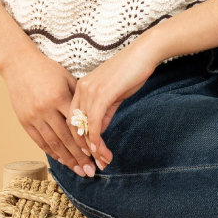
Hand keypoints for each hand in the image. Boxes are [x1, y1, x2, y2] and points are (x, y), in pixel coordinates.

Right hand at [0, 47, 95, 175]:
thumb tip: (91, 116)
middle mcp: (45, 110)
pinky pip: (39, 141)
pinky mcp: (24, 121)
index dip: (86, 141)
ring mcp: (33, 117)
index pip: (76, 125)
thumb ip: (78, 98)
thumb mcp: (67, 78)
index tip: (96, 154)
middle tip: (90, 171)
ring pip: (52, 143)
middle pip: (65, 139)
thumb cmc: (47, 69)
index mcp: (59, 97)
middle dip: (79, 157)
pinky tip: (61, 160)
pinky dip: (51, 152)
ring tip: (78, 171)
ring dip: (66, 159)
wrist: (18, 64)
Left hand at [68, 34, 160, 170]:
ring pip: (83, 127)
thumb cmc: (131, 71)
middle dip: (82, 148)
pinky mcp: (101, 94)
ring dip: (92, 148)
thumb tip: (97, 131)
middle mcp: (81, 89)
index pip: (73, 119)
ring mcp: (90, 91)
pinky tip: (100, 150)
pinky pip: (93, 122)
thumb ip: (104, 112)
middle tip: (93, 164)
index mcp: (82, 88)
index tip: (87, 155)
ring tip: (102, 161)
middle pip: (74, 126)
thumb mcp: (114, 95)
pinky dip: (95, 138)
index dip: (78, 139)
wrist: (144, 53)